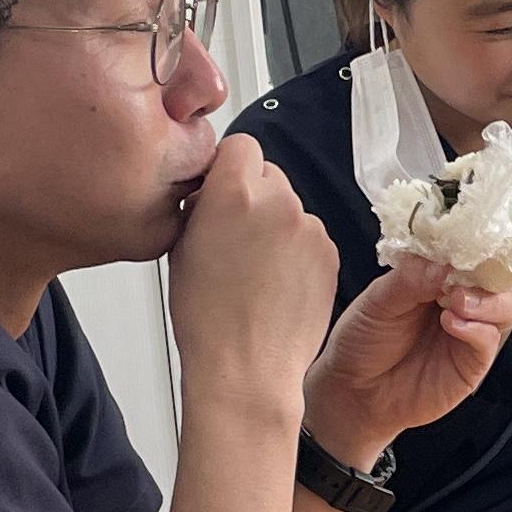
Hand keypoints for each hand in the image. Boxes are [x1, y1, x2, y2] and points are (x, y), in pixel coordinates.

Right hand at [167, 133, 334, 419]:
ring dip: (277, 225)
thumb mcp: (181, 248)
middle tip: (235, 237)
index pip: (239, 145)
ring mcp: (309, 227)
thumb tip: (211, 192)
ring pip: (290, 206)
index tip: (220, 189)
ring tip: (256, 270)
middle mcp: (277, 201)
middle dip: (253, 195)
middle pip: (268, 174)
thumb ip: (200, 206)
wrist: (246, 367)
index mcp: (233, 191)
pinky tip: (277, 283)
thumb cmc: (207, 318)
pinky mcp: (329, 252)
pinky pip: (310, 236)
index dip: (228, 167)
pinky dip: (297, 251)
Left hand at [306, 250, 511, 460]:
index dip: (489, 238)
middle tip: (474, 268)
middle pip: (503, 276)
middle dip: (498, 267)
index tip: (498, 230)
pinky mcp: (472, 363)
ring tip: (455, 301)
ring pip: (506, 306)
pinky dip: (476, 329)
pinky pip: (489, 340)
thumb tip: (444, 263)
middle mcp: (461, 298)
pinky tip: (451, 324)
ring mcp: (471, 331)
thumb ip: (412, 278)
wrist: (352, 392)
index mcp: (440, 275)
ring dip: (487, 300)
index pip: (475, 250)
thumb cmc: (362, 341)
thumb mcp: (379, 300)